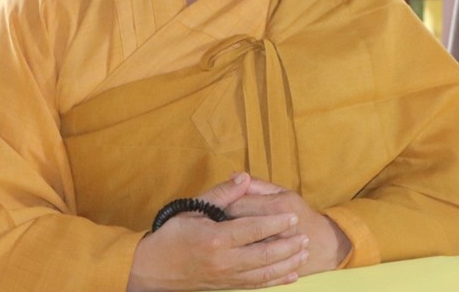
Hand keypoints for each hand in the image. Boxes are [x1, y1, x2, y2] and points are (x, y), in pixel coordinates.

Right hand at [128, 174, 307, 290]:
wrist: (152, 270)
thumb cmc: (172, 236)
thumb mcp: (193, 209)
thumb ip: (222, 194)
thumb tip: (244, 177)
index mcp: (215, 239)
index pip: (252, 230)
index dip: (275, 223)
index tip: (293, 216)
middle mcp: (223, 261)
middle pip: (263, 254)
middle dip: (288, 246)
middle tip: (306, 236)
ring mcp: (225, 277)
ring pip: (264, 273)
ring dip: (287, 264)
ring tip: (304, 253)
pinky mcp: (226, 286)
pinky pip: (256, 285)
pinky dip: (276, 280)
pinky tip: (291, 274)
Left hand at [226, 176, 351, 275]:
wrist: (322, 245)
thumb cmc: (299, 213)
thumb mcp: (283, 193)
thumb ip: (258, 185)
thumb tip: (234, 175)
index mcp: (279, 206)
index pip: (238, 203)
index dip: (223, 204)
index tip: (217, 204)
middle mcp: (277, 229)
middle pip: (235, 225)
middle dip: (222, 223)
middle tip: (216, 221)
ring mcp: (275, 250)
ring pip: (238, 245)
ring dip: (227, 241)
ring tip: (224, 237)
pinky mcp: (271, 266)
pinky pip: (247, 262)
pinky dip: (236, 257)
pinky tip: (233, 253)